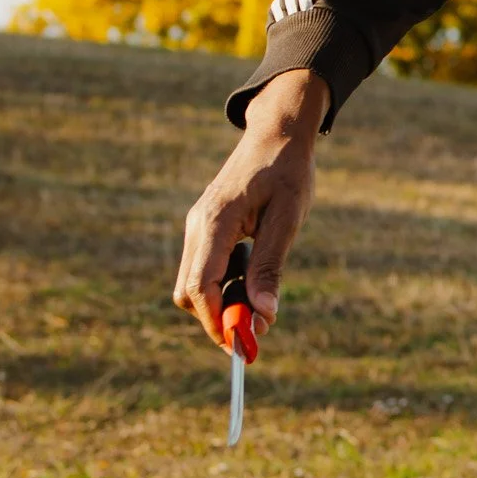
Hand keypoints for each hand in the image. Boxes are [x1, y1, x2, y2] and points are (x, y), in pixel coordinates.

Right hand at [173, 69, 328, 347]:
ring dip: (223, 299)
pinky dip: (224, 282)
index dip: (217, 321)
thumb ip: (270, 266)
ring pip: (194, 283)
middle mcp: (198, 226)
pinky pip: (204, 267)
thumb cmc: (287, 171)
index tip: (242, 345)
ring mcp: (198, 226)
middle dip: (218, 317)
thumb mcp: (287, 219)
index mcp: (215, 222)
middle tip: (257, 328)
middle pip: (189, 292)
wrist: (278, 133)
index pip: (200, 287)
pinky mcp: (206, 227)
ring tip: (262, 294)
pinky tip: (253, 271)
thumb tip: (263, 314)